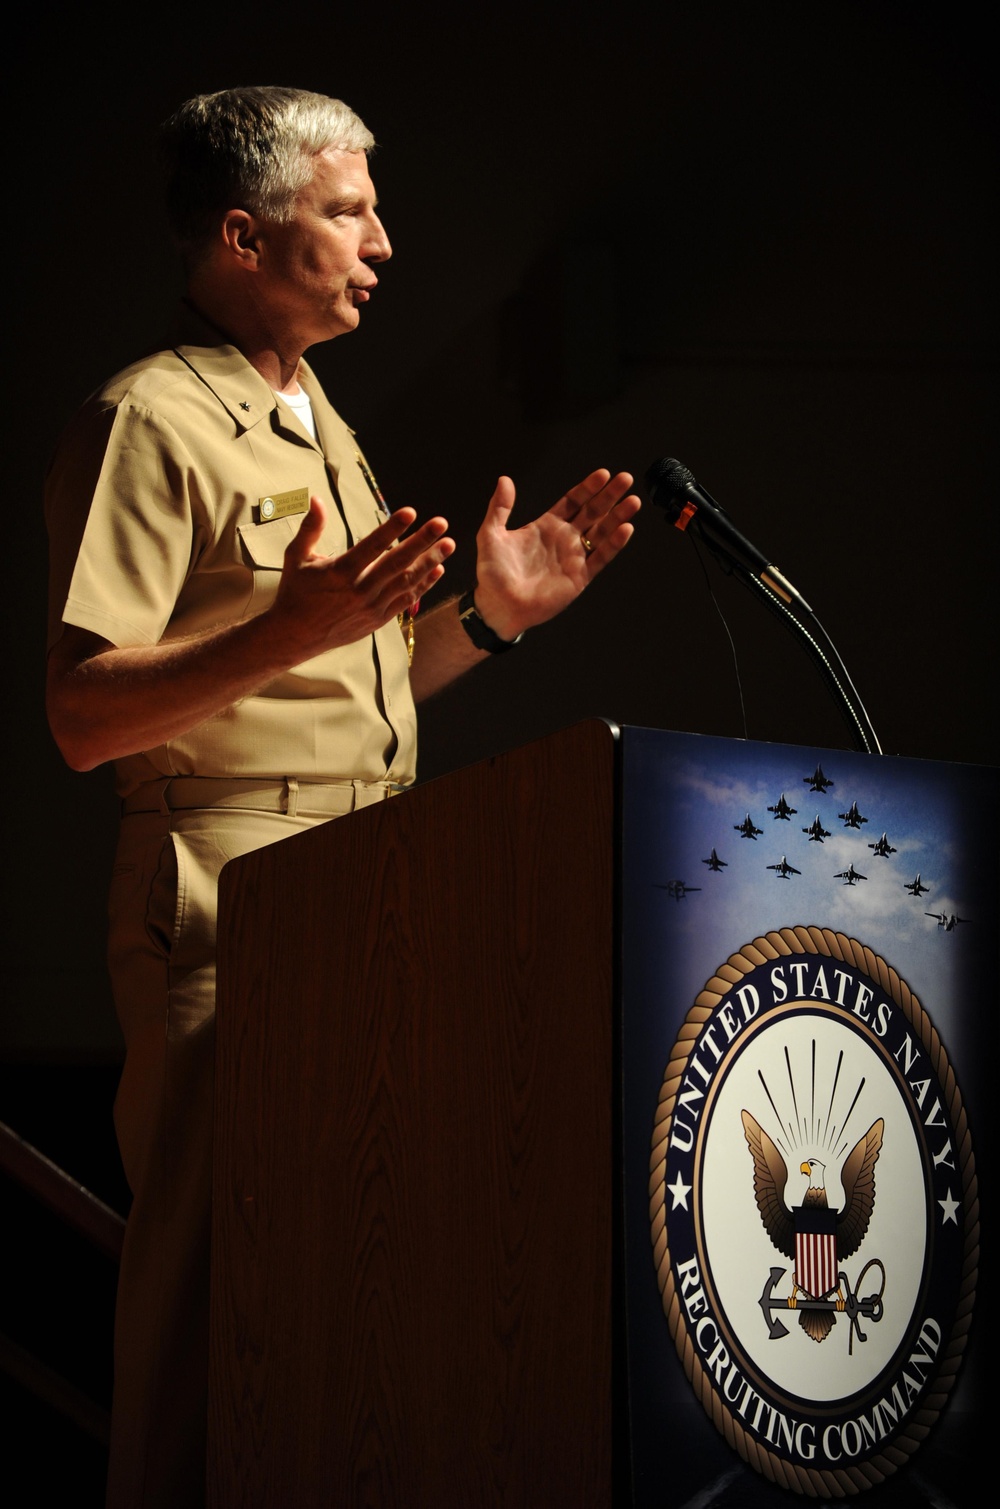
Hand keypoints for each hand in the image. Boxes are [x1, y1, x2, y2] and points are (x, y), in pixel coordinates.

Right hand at [270, 496, 454, 657]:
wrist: (295, 635)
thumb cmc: (296, 592)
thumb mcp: (296, 557)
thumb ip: (310, 528)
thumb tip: (316, 499)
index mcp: (340, 572)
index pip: (371, 546)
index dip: (392, 528)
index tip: (410, 512)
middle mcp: (359, 590)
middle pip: (396, 563)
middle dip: (422, 542)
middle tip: (442, 523)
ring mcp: (371, 607)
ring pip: (406, 582)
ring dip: (430, 562)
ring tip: (449, 544)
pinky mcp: (378, 620)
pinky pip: (406, 601)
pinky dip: (423, 586)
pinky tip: (438, 570)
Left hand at [471, 469, 639, 640]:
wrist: (499, 606)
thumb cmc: (492, 574)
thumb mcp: (491, 534)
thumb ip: (500, 507)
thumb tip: (505, 480)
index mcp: (546, 526)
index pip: (573, 501)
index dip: (588, 487)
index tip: (603, 474)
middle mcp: (564, 539)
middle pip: (593, 512)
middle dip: (609, 496)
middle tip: (625, 479)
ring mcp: (574, 557)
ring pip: (602, 532)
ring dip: (618, 517)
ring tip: (633, 501)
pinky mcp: (580, 577)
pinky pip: (601, 558)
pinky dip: (614, 544)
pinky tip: (625, 529)